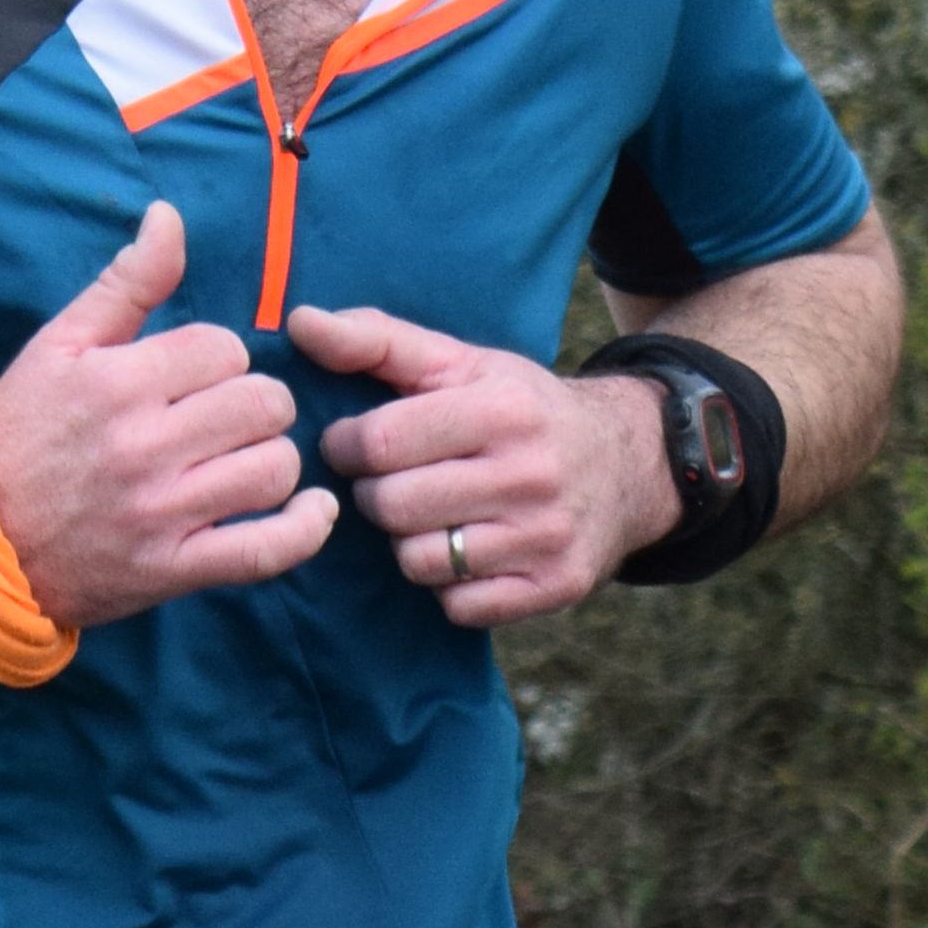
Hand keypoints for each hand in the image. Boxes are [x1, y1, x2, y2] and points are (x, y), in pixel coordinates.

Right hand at [0, 202, 337, 626]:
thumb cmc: (19, 435)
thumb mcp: (59, 345)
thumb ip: (125, 283)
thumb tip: (169, 217)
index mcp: (119, 382)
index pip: (225, 349)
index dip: (222, 360)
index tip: (197, 381)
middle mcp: (144, 446)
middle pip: (262, 404)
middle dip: (257, 405)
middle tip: (229, 420)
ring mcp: (161, 513)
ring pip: (273, 469)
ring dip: (273, 460)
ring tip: (247, 461)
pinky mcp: (171, 570)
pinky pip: (265, 550)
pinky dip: (302, 531)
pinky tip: (312, 511)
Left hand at [287, 301, 670, 627]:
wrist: (628, 462)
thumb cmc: (519, 409)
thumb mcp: (460, 363)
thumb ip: (377, 340)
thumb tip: (299, 322)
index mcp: (502, 409)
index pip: (380, 443)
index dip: (347, 447)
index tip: (355, 443)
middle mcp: (531, 473)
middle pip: (392, 507)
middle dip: (375, 495)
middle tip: (393, 482)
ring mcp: (546, 536)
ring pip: (419, 562)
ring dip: (409, 542)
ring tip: (431, 515)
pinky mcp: (555, 586)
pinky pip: (458, 605)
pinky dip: (448, 585)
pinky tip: (466, 550)